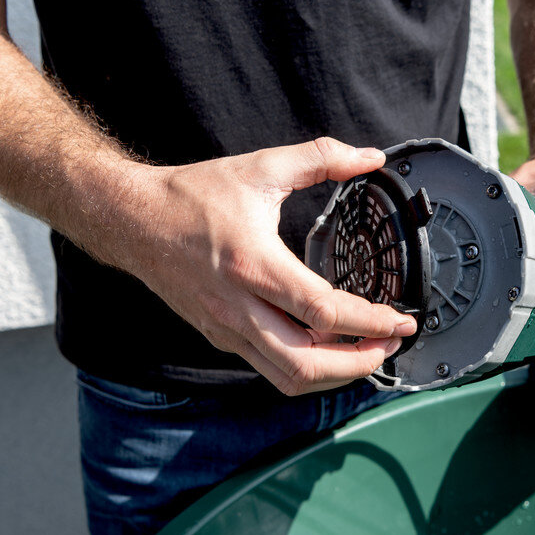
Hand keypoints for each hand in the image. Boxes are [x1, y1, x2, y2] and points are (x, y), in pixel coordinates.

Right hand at [124, 137, 416, 394]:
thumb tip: (370, 156)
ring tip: (368, 355)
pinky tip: (330, 351)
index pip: (323, 310)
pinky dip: (308, 370)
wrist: (131, 220)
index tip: (403, 320)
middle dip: (359, 363)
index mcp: (254, 265)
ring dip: (335, 377)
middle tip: (392, 345)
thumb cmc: (192, 196)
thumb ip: (320, 158)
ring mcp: (228, 329)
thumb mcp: (260, 167)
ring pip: (289, 378)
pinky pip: (270, 369)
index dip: (370, 322)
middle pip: (308, 362)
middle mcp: (239, 307)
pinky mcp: (221, 338)